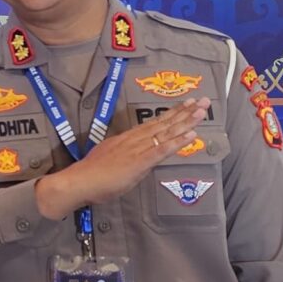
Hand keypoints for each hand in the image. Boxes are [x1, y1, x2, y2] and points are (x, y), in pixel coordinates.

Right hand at [34, 100, 208, 218]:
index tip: (187, 103)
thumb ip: (125, 156)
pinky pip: (162, 150)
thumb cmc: (91, 175)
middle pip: (164, 123)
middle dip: (185, 111)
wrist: (79, 181)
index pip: (154, 124)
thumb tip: (135, 157)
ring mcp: (137, 149)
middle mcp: (134, 139)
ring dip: (186, 122)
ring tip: (202, 112)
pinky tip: (190, 135)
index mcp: (127, 139)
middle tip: (204, 100)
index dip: (172, 113)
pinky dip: (177, 142)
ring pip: (166, 133)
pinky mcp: (139, 161)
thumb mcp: (110, 160)